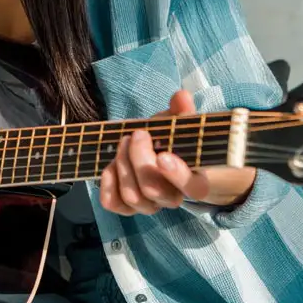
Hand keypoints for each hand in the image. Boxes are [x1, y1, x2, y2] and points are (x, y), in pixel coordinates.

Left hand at [99, 90, 256, 214]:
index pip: (192, 187)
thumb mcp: (179, 124)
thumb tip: (181, 96)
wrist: (156, 151)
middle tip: (138, 134)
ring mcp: (149, 204)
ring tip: (124, 142)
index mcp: (194, 179)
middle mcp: (172, 197)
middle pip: (153, 190)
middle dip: (139, 159)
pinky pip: (113, 203)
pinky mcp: (127, 205)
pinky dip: (107, 183)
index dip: (177, 174)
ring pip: (132, 196)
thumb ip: (182, 111)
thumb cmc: (170, 138)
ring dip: (123, 164)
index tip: (163, 156)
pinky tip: (110, 165)